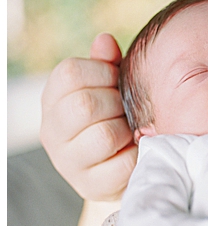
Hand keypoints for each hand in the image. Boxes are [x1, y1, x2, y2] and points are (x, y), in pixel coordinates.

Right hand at [39, 34, 136, 200]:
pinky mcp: (91, 186)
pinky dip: (137, 154)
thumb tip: (105, 40)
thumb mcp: (111, 86)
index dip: (103, 73)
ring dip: (127, 130)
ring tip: (131, 130)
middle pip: (85, 104)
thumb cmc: (116, 116)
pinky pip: (121, 164)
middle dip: (116, 103)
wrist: (120, 167)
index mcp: (54, 100)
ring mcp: (68, 161)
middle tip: (127, 110)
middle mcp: (52, 131)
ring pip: (104, 135)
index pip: (70, 73)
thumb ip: (108, 62)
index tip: (116, 82)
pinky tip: (137, 150)